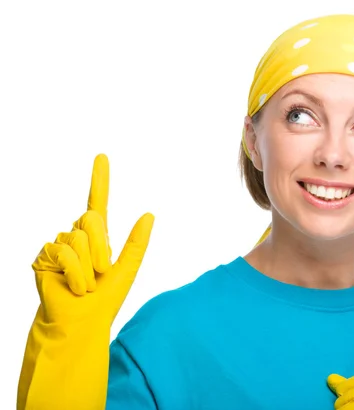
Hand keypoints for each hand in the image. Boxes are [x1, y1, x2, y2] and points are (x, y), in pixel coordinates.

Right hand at [32, 153, 153, 326]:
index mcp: (97, 236)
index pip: (97, 201)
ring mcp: (59, 245)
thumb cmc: (105, 299)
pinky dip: (76, 274)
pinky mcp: (44, 257)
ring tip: (86, 284)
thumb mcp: (128, 269)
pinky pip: (64, 253)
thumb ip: (137, 242)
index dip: (100, 179)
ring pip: (78, 237)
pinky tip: (74, 288)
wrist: (83, 321)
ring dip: (89, 266)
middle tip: (101, 271)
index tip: (102, 156)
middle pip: (91, 218)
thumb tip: (149, 213)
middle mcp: (77, 236)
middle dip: (101, 246)